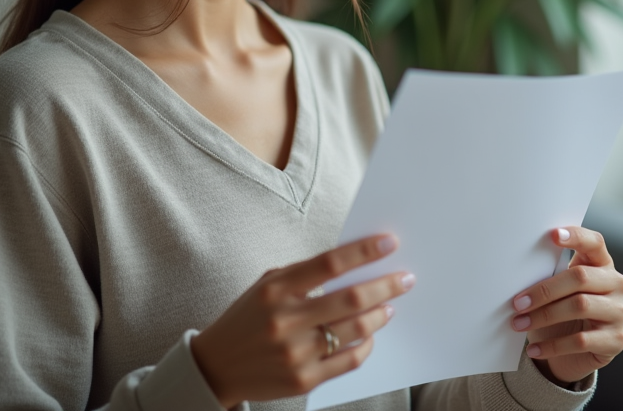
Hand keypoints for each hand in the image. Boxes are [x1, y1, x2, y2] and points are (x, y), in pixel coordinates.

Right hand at [191, 234, 414, 406]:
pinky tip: (371, 333)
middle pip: (351, 298)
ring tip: (390, 305)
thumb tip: (354, 263)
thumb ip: (304, 275)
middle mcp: (286, 320)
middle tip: (405, 278)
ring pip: (356, 330)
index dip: (363, 251)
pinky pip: (349, 359)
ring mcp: (296, 353)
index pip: (330, 263)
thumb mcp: (267, 286)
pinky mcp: (304, 380)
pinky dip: (367, 344)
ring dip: (381, 314)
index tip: (389, 242)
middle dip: (385, 286)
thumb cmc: (248, 318)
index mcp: (276, 289)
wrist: (217, 366)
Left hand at [510, 227, 622, 385]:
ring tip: (519, 323)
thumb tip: (517, 272)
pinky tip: (534, 349)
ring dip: (544, 316)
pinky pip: (581, 340)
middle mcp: (617, 284)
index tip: (552, 235)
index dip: (576, 236)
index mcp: (602, 264)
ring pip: (580, 306)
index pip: (594, 243)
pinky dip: (553, 345)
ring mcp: (620, 312)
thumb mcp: (560, 290)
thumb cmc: (565, 311)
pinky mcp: (616, 339)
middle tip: (517, 302)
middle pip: (580, 277)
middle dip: (544, 290)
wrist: (579, 353)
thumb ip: (551, 275)